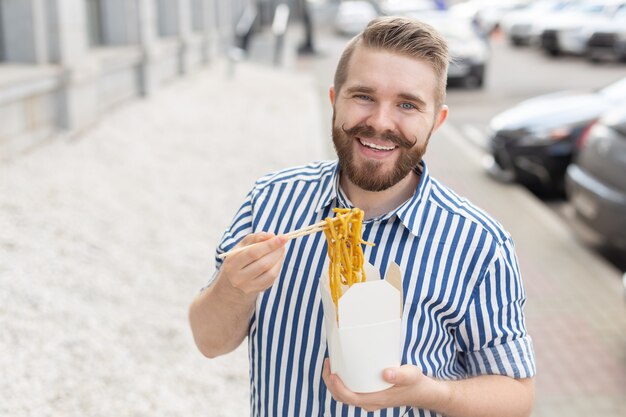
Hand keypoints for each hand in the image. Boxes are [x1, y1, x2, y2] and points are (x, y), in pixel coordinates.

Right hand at [219, 232, 286, 296]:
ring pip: (270, 273)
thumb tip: (271, 235)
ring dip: (279, 259)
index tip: (283, 237)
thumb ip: (255, 238)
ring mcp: (248, 286)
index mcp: (232, 263)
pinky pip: (272, 279)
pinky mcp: (258, 290)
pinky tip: (278, 259)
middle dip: (276, 251)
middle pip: (263, 264)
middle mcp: (238, 278)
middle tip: (283, 242)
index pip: (253, 253)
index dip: (269, 245)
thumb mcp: (241, 246)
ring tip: (281, 249)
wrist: (232, 283)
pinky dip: (278, 266)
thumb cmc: (239, 259)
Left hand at [322, 359, 445, 411]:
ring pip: (344, 396)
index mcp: (377, 399)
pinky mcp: (369, 395)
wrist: (421, 392)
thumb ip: (400, 375)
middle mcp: (370, 402)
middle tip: (328, 363)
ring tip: (331, 364)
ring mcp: (368, 400)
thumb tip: (386, 373)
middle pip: (342, 397)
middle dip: (330, 382)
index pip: (350, 398)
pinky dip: (341, 383)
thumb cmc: (415, 383)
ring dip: (333, 383)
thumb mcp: (411, 375)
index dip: (337, 387)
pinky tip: (342, 369)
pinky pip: (350, 392)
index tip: (332, 373)